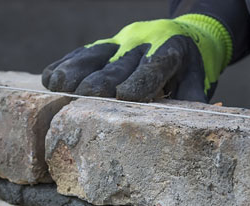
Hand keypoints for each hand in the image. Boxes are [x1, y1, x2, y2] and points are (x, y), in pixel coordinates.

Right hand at [42, 14, 231, 102]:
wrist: (185, 33)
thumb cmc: (190, 67)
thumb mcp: (200, 81)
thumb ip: (193, 101)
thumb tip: (190, 128)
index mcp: (171, 51)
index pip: (154, 66)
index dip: (139, 81)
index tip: (124, 96)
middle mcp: (142, 43)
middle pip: (118, 65)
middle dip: (101, 82)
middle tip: (85, 99)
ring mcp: (120, 41)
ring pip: (94, 56)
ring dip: (75, 72)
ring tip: (59, 87)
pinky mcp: (105, 44)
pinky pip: (81, 53)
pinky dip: (64, 65)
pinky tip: (50, 79)